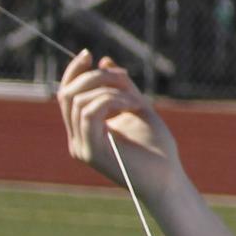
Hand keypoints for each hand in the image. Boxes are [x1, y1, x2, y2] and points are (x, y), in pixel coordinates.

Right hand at [57, 50, 181, 202]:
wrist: (168, 180)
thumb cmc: (158, 149)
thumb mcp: (138, 107)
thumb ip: (121, 86)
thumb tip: (103, 61)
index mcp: (85, 130)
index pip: (67, 95)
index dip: (74, 72)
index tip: (89, 54)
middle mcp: (78, 140)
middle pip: (67, 95)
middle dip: (94, 77)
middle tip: (124, 78)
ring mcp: (82, 147)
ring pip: (78, 101)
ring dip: (109, 89)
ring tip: (134, 99)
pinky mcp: (91, 152)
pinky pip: (89, 112)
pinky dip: (111, 100)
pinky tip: (132, 105)